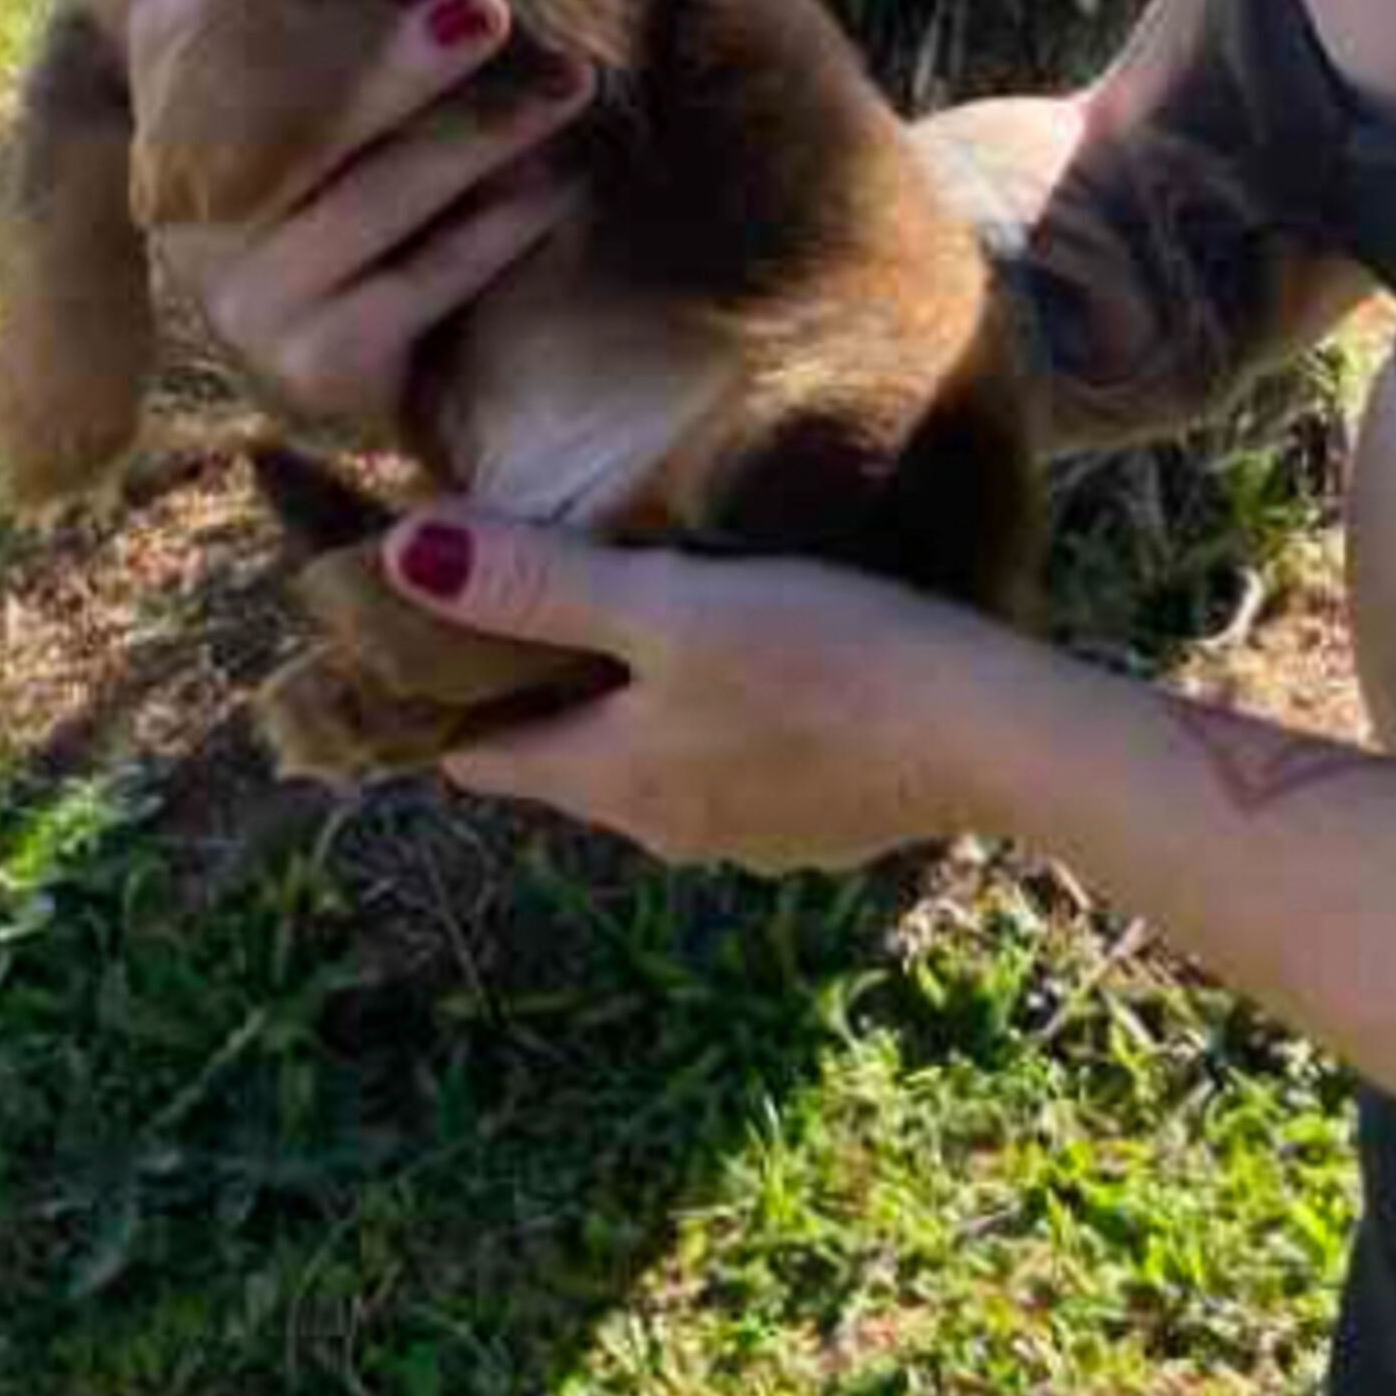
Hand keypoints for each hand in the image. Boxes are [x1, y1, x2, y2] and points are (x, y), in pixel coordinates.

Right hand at [131, 0, 589, 441]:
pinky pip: (419, 282)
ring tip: (568, 86)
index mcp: (173, 130)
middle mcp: (185, 217)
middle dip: (396, 59)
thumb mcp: (332, 86)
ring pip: (369, 199)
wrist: (415, 372)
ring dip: (481, 136)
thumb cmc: (375, 194)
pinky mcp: (315, 365)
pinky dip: (495, 229)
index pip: (177, 27)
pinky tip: (557, 184)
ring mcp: (244, 300)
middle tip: (489, 9)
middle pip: (289, 117)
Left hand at [381, 508, 999, 873]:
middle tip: (535, 594)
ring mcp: (747, 836)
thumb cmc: (825, 658)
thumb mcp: (667, 604)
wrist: (995, 735)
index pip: (480, 755)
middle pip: (565, 757)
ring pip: (652, 763)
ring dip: (636, 705)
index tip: (432, 629)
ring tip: (647, 616)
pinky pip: (735, 769)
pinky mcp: (821, 822)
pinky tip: (759, 664)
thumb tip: (400, 559)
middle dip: (542, 690)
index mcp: (608, 778)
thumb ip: (535, 584)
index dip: (446, 695)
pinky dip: (720, 723)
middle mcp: (664, 828)